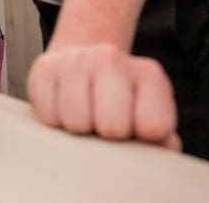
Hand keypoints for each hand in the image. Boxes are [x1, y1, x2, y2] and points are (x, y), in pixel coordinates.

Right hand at [27, 43, 180, 150]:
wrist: (82, 64)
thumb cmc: (119, 102)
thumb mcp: (149, 116)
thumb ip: (162, 139)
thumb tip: (164, 149)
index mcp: (149, 74)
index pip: (152, 126)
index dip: (141, 140)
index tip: (135, 132)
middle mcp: (113, 59)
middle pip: (113, 126)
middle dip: (106, 135)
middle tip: (104, 126)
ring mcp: (76, 59)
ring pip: (76, 122)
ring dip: (78, 130)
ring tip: (84, 118)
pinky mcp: (44, 66)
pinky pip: (48, 116)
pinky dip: (54, 121)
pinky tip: (63, 108)